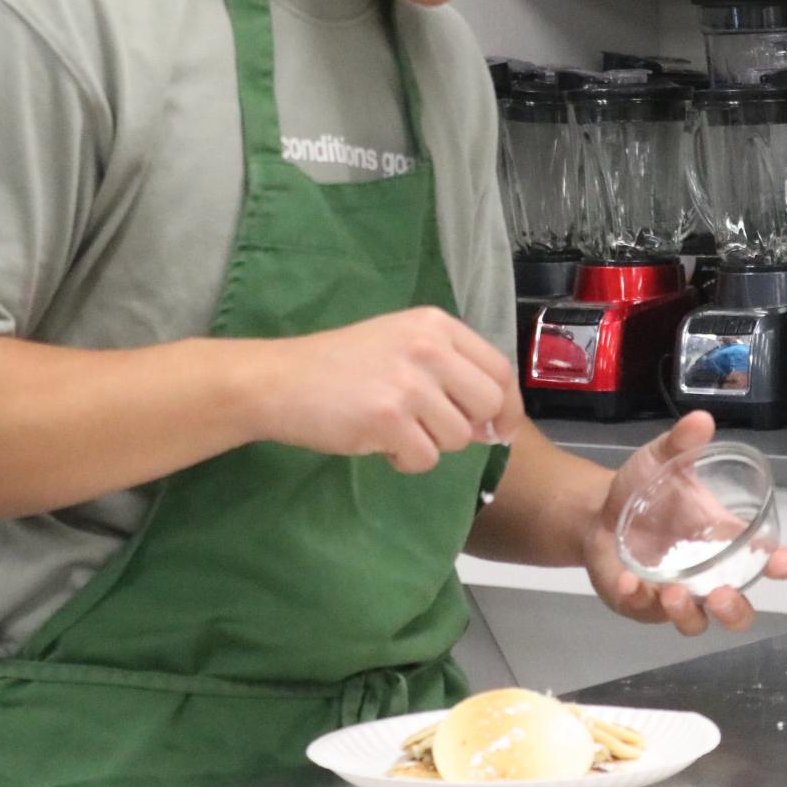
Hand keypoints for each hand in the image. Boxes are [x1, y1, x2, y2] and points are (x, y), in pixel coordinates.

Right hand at [253, 307, 519, 472]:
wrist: (280, 381)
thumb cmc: (340, 365)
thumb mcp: (400, 343)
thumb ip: (448, 368)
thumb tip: (493, 421)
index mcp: (436, 324)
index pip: (499, 368)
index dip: (506, 405)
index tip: (499, 428)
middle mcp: (429, 347)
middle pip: (488, 404)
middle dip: (467, 427)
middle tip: (431, 429)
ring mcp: (409, 383)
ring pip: (458, 437)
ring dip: (430, 445)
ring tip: (395, 430)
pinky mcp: (388, 419)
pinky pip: (425, 459)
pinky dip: (406, 461)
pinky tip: (380, 443)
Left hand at [584, 411, 786, 635]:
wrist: (600, 511)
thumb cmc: (645, 489)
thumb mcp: (662, 460)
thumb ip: (681, 443)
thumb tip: (701, 419)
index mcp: (724, 543)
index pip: (764, 561)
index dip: (779, 565)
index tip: (782, 561)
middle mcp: (706, 576)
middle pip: (738, 611)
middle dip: (735, 610)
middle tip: (721, 594)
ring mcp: (676, 595)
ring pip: (696, 622)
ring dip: (687, 614)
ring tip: (671, 593)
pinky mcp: (641, 604)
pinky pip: (645, 612)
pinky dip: (638, 601)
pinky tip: (627, 582)